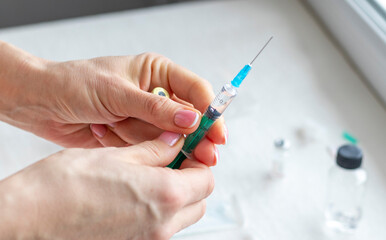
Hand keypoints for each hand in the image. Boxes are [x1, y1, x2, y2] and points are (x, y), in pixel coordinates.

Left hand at [0, 42, 225, 165]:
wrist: (40, 103)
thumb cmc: (75, 84)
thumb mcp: (118, 93)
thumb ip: (157, 109)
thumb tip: (193, 120)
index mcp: (156, 72)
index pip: (195, 91)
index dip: (210, 112)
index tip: (217, 134)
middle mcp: (154, 95)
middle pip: (187, 120)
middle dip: (193, 138)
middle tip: (206, 157)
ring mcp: (143, 117)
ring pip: (165, 138)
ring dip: (146, 141)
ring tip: (114, 129)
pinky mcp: (131, 135)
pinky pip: (145, 148)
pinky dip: (129, 147)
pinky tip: (103, 132)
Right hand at [0, 132, 213, 239]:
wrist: (26, 222)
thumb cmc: (62, 187)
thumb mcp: (115, 155)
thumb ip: (153, 150)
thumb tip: (175, 140)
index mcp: (164, 196)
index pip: (206, 179)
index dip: (199, 161)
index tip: (188, 148)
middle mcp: (161, 225)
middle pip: (198, 201)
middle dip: (192, 178)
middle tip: (170, 159)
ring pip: (182, 216)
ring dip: (176, 194)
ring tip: (149, 174)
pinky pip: (160, 227)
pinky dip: (158, 209)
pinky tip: (134, 192)